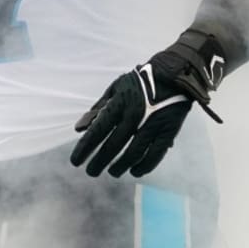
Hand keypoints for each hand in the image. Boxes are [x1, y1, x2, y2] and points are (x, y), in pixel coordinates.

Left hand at [70, 31, 225, 177]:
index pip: (98, 131)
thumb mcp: (116, 88)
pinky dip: (144, 167)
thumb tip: (79, 129)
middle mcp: (134, 115)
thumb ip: (98, 108)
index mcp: (119, 103)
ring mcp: (152, 125)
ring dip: (120, 167)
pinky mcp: (167, 131)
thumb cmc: (140, 81)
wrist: (173, 75)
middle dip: (99, 162)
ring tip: (112, 172)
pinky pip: (154, 155)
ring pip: (132, 154)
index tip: (76, 161)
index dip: (85, 148)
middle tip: (91, 172)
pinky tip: (135, 171)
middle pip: (113, 146)